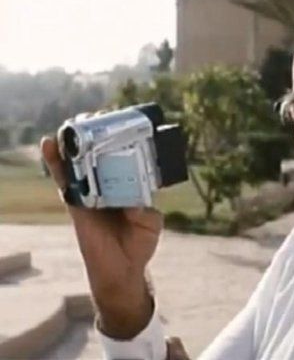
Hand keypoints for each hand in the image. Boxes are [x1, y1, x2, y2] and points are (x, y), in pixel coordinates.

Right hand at [40, 136, 163, 338]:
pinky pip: (63, 180)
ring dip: (75, 142)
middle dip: (97, 133)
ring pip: (79, 162)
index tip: (124, 120)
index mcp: (127, 186)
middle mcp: (107, 185)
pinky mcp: (74, 203)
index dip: (121, 138)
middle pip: (99, 154)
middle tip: (100, 116)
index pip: (123, 157)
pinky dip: (55, 162)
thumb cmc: (138, 244)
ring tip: (75, 122)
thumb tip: (134, 202)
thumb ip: (146, 209)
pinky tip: (50, 144)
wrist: (123, 270)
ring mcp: (89, 193)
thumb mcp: (150, 222)